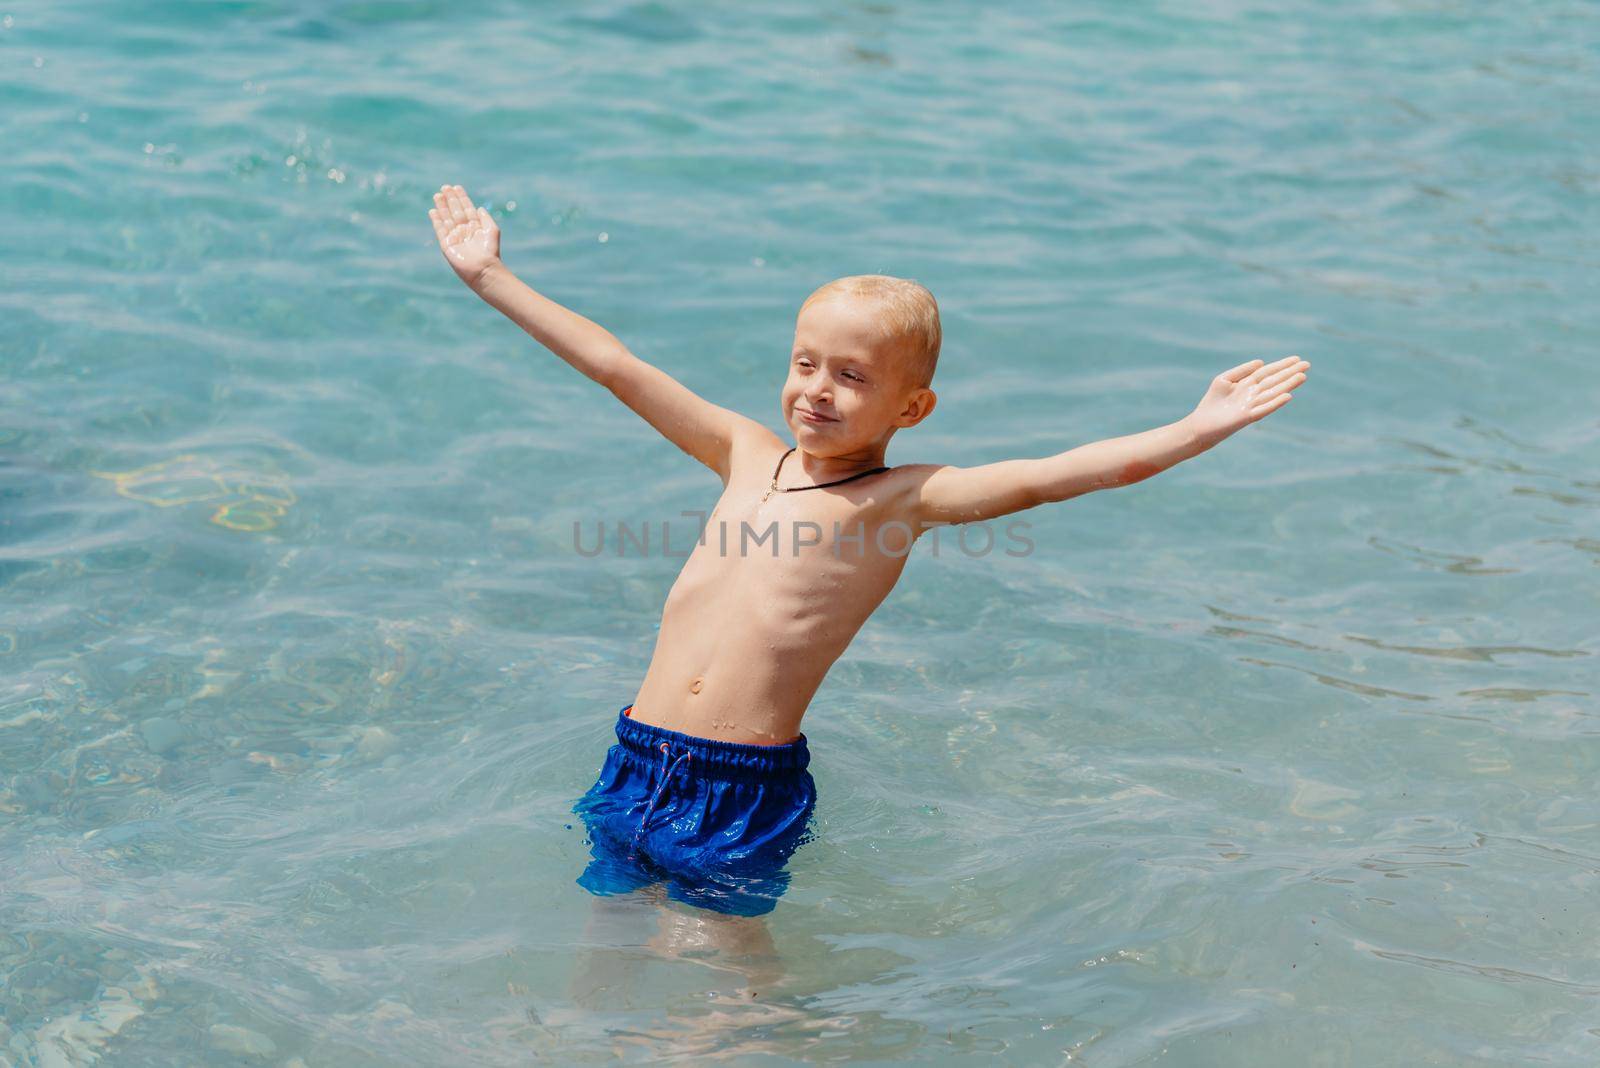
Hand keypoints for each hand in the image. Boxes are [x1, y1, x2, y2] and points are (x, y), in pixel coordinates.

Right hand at [429, 183, 500, 287]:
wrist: (483, 269)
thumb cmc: (490, 251)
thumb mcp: (492, 230)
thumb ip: (485, 218)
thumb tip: (479, 207)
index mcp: (475, 227)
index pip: (466, 209)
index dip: (461, 198)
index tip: (456, 187)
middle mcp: (464, 230)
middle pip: (455, 211)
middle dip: (450, 199)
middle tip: (444, 187)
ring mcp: (455, 237)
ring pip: (446, 218)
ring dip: (442, 206)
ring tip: (437, 195)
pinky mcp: (447, 245)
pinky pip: (440, 230)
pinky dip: (436, 220)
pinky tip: (433, 211)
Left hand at [1185, 355, 1309, 446]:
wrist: (1200, 425)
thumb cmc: (1212, 402)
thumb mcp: (1225, 380)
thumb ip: (1242, 370)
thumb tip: (1261, 362)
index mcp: (1248, 385)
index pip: (1268, 372)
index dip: (1282, 365)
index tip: (1297, 359)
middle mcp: (1253, 395)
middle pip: (1274, 381)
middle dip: (1290, 373)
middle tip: (1307, 365)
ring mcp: (1251, 406)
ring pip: (1273, 394)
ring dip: (1288, 385)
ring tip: (1302, 377)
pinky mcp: (1246, 417)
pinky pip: (1264, 409)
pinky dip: (1275, 403)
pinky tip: (1288, 396)